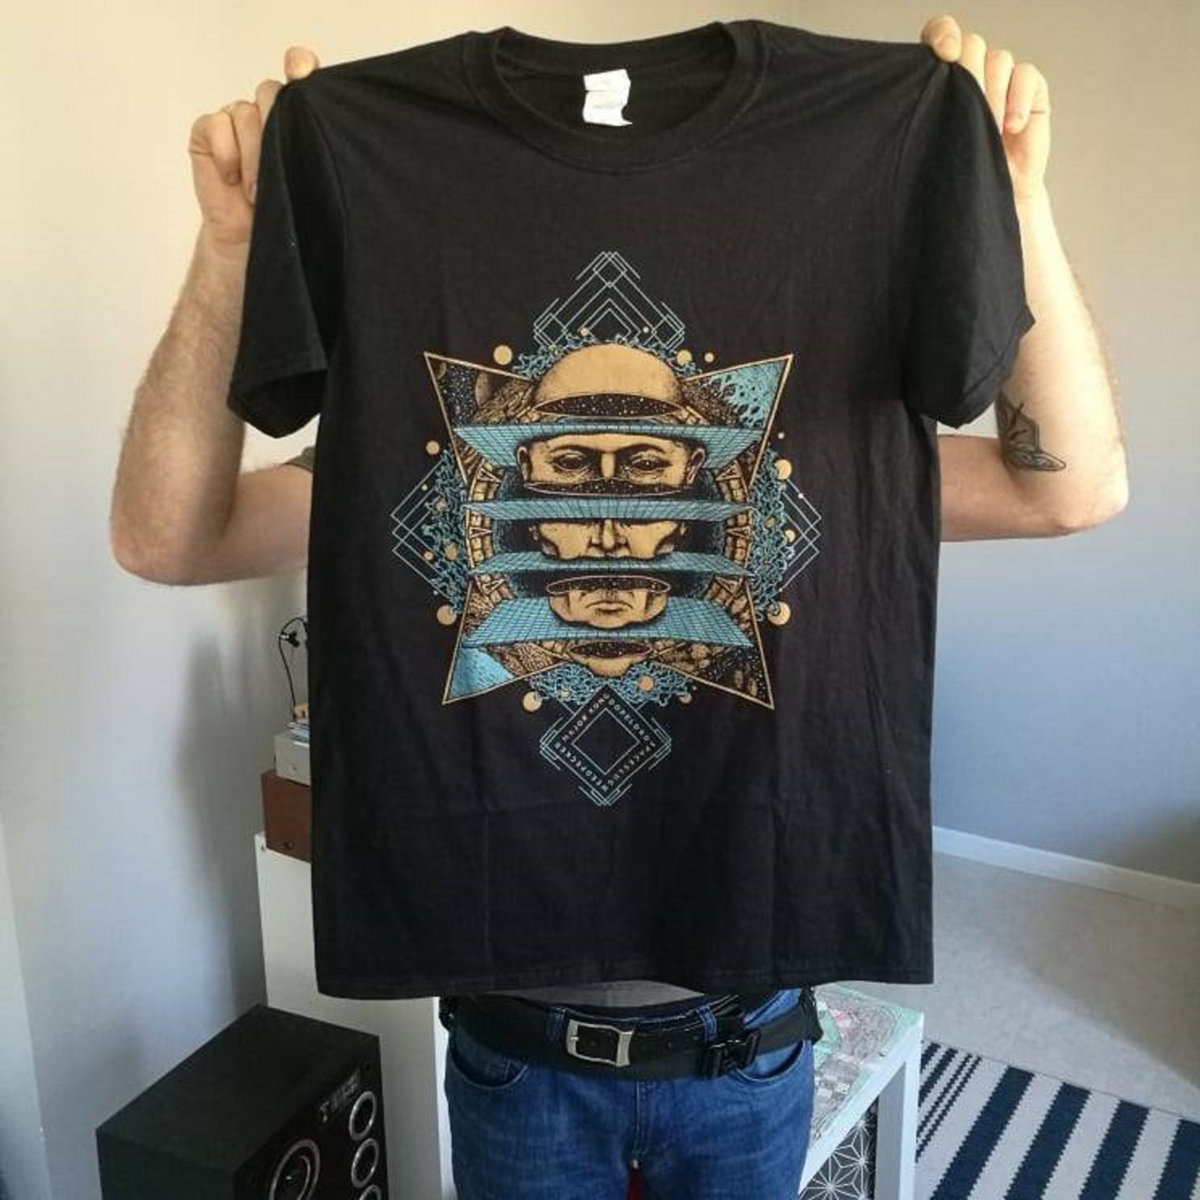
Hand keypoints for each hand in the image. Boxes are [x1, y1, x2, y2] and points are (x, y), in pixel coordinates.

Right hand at [190, 46, 321, 254]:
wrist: (250, 242)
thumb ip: (314, 147)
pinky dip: (227, 156)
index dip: (299, 66)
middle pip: (271, 92)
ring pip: (244, 112)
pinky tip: (232, 181)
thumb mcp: (309, 179)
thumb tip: (327, 127)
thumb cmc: (285, 212)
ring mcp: (234, 119)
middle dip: (275, 129)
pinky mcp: (207, 131)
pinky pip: (217, 126)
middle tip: (280, 169)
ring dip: (254, 155)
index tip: (301, 73)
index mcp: (295, 117)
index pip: (299, 72)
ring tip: (258, 191)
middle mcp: (264, 111)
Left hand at [920, 15, 1050, 203]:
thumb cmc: (952, 171)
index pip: (940, 32)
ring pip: (998, 59)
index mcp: (941, 77)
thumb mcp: (928, 140)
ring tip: (988, 130)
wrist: (987, 195)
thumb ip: (925, 108)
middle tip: (965, 110)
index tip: (946, 53)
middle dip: (968, 75)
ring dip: (991, 94)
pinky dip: (1018, 98)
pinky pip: (1026, 74)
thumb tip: (913, 90)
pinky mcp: (1029, 89)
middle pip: (971, 45)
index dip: (943, 34)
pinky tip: (1010, 128)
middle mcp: (972, 70)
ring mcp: (1002, 78)